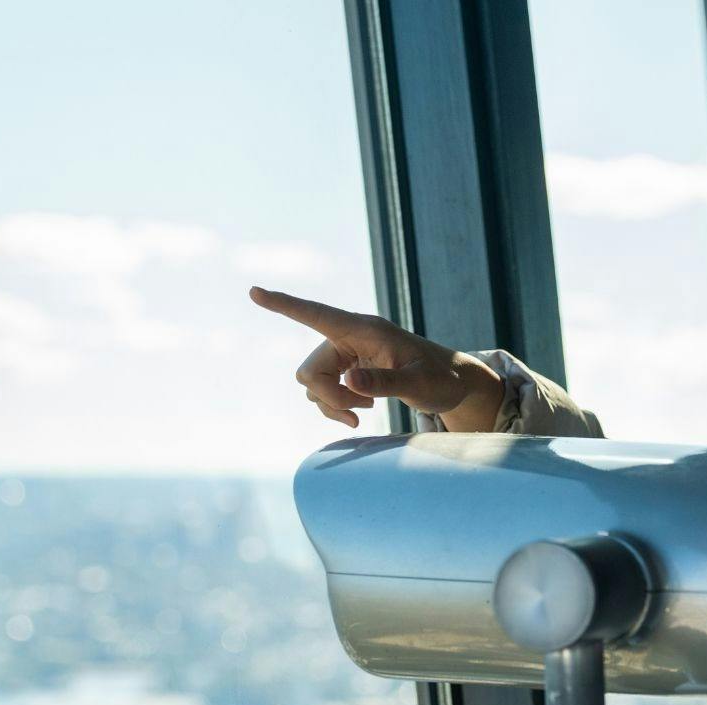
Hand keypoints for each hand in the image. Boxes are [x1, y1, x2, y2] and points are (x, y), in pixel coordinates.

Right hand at [248, 286, 504, 429]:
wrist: (452, 385)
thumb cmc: (441, 379)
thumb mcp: (419, 384)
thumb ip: (385, 383)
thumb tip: (349, 382)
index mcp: (364, 329)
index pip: (316, 314)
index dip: (284, 305)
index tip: (254, 291)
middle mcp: (348, 338)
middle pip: (310, 371)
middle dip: (329, 397)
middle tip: (362, 411)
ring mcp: (345, 355)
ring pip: (313, 384)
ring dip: (333, 403)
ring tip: (367, 409)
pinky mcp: (346, 371)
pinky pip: (321, 393)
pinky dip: (335, 406)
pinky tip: (362, 409)